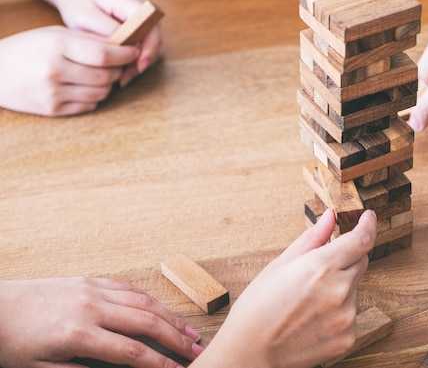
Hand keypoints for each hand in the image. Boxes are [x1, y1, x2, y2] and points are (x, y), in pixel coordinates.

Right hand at [0, 26, 138, 115]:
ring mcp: (53, 93)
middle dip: (118, 70)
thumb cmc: (27, 48)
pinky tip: (85, 87)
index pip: (104, 55)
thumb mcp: (53, 34)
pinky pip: (89, 105)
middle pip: (106, 76)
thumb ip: (86, 40)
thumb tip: (122, 45)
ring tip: (100, 75)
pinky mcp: (53, 110)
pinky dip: (94, 96)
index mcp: (56, 46)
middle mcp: (55, 71)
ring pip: (101, 93)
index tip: (133, 52)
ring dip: (108, 84)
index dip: (125, 55)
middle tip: (119, 64)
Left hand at [0, 277, 202, 367]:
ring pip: (143, 301)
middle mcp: (91, 307)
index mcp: (78, 334)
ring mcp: (92, 290)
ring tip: (189, 332)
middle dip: (176, 339)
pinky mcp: (90, 281)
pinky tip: (163, 311)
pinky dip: (151, 300)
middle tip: (197, 351)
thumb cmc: (11, 342)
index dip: (160, 364)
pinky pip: (128, 288)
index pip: (132, 352)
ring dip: (170, 317)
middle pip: (147, 322)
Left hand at [56, 0, 161, 85]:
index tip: (139, 64)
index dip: (149, 45)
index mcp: (130, 0)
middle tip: (126, 77)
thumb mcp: (86, 16)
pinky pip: (146, 46)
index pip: (151, 23)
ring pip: (153, 44)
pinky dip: (136, 60)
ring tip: (122, 77)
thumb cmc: (79, 6)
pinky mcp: (142, 27)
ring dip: (140, 62)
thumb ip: (107, 29)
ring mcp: (145, 16)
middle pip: (155, 36)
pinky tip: (122, 71)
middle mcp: (143, 6)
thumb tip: (126, 45)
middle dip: (145, 59)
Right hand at [194, 209, 377, 367]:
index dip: (368, 225)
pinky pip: (351, 314)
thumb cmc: (258, 306)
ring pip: (354, 289)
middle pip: (360, 262)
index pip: (361, 240)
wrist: (250, 352)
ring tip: (308, 301)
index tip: (368, 218)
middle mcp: (340, 290)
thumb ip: (312, 238)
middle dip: (345, 259)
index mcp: (322, 267)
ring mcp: (346, 316)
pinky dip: (338, 311)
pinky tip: (313, 318)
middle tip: (317, 271)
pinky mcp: (348, 337)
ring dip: (340, 287)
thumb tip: (329, 217)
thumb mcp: (280, 264)